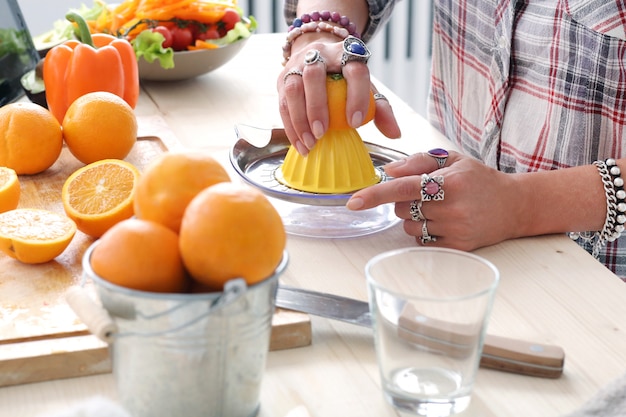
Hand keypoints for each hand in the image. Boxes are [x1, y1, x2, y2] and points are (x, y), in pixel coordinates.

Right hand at [277, 38, 400, 155]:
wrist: (318, 57)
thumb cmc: (346, 78)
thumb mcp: (366, 87)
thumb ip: (381, 109)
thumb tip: (395, 134)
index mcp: (346, 52)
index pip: (354, 70)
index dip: (356, 96)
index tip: (356, 123)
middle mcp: (319, 53)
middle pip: (314, 74)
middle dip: (317, 105)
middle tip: (323, 133)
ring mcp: (297, 64)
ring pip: (293, 88)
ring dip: (300, 119)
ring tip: (310, 143)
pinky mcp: (283, 78)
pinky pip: (282, 103)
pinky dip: (291, 127)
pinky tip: (300, 145)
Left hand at [346, 151, 523, 249]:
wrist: (515, 205)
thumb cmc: (479, 179)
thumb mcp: (452, 160)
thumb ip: (418, 161)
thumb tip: (387, 171)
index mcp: (449, 182)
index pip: (403, 188)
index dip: (375, 195)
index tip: (353, 202)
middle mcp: (452, 208)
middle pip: (401, 209)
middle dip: (404, 202)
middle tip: (427, 194)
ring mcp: (456, 230)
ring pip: (409, 227)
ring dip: (414, 218)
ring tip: (439, 208)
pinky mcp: (458, 247)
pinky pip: (422, 241)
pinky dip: (425, 232)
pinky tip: (444, 222)